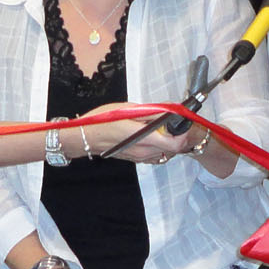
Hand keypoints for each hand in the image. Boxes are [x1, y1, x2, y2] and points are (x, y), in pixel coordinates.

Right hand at [87, 101, 201, 166]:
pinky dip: (158, 145)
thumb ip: (151, 111)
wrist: (85, 137)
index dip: (183, 132)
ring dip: (167, 140)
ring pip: (165, 152)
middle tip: (170, 119)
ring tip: (159, 125)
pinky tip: (150, 135)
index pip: (176, 143)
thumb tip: (169, 109)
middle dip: (176, 134)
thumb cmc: (102, 121)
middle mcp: (144, 152)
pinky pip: (155, 154)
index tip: (181, 121)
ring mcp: (140, 158)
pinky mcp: (136, 159)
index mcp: (144, 138)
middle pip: (173, 148)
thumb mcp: (127, 110)